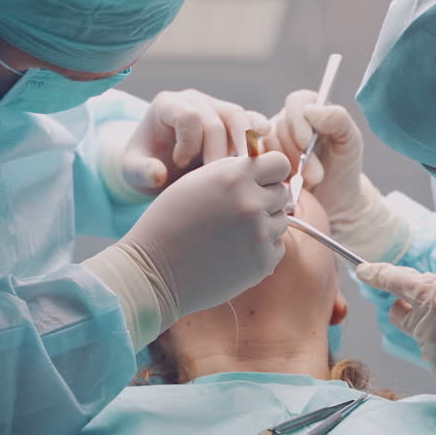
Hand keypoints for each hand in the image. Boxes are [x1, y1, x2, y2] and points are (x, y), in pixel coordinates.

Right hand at [118, 152, 291, 319]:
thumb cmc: (168, 223)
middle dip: (265, 199)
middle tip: (236, 212)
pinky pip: (277, 247)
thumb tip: (263, 170)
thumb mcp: (195, 182)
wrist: (154, 271)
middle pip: (281, 193)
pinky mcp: (262, 262)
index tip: (260, 181)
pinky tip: (233, 252)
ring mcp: (259, 234)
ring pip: (280, 221)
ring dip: (263, 225)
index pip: (279, 163)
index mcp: (233, 176)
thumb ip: (231, 171)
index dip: (271, 172)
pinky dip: (261, 249)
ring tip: (230, 234)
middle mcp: (250, 202)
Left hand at [122, 89, 269, 193]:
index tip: (181, 165)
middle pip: (218, 119)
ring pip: (240, 118)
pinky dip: (260, 139)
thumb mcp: (133, 171)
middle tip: (217, 182)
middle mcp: (194, 100)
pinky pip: (253, 122)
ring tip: (243, 174)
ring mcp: (216, 107)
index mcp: (167, 105)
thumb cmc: (145, 166)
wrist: (158, 165)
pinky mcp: (233, 120)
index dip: (189, 143)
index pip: (189, 116)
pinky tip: (262, 160)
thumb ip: (141, 172)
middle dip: (219, 152)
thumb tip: (159, 175)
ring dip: (244, 147)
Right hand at [265, 90, 363, 215]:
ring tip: (306, 182)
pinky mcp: (261, 161)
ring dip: (286, 166)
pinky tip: (289, 184)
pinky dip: (272, 174)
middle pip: (279, 125)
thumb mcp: (350, 143)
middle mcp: (288, 121)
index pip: (295, 102)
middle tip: (316, 175)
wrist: (334, 202)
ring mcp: (272, 141)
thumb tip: (311, 110)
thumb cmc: (344, 169)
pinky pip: (256, 162)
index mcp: (310, 109)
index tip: (306, 142)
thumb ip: (339, 120)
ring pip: (267, 144)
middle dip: (296, 152)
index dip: (298, 120)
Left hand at [357, 263, 435, 434]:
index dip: (375, 274)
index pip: (394, 282)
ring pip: (417, 334)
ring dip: (433, 329)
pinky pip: (433, 353)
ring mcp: (431, 352)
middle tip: (434, 307)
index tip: (362, 270)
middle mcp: (427, 326)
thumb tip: (420, 290)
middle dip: (407, 307)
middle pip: (397, 313)